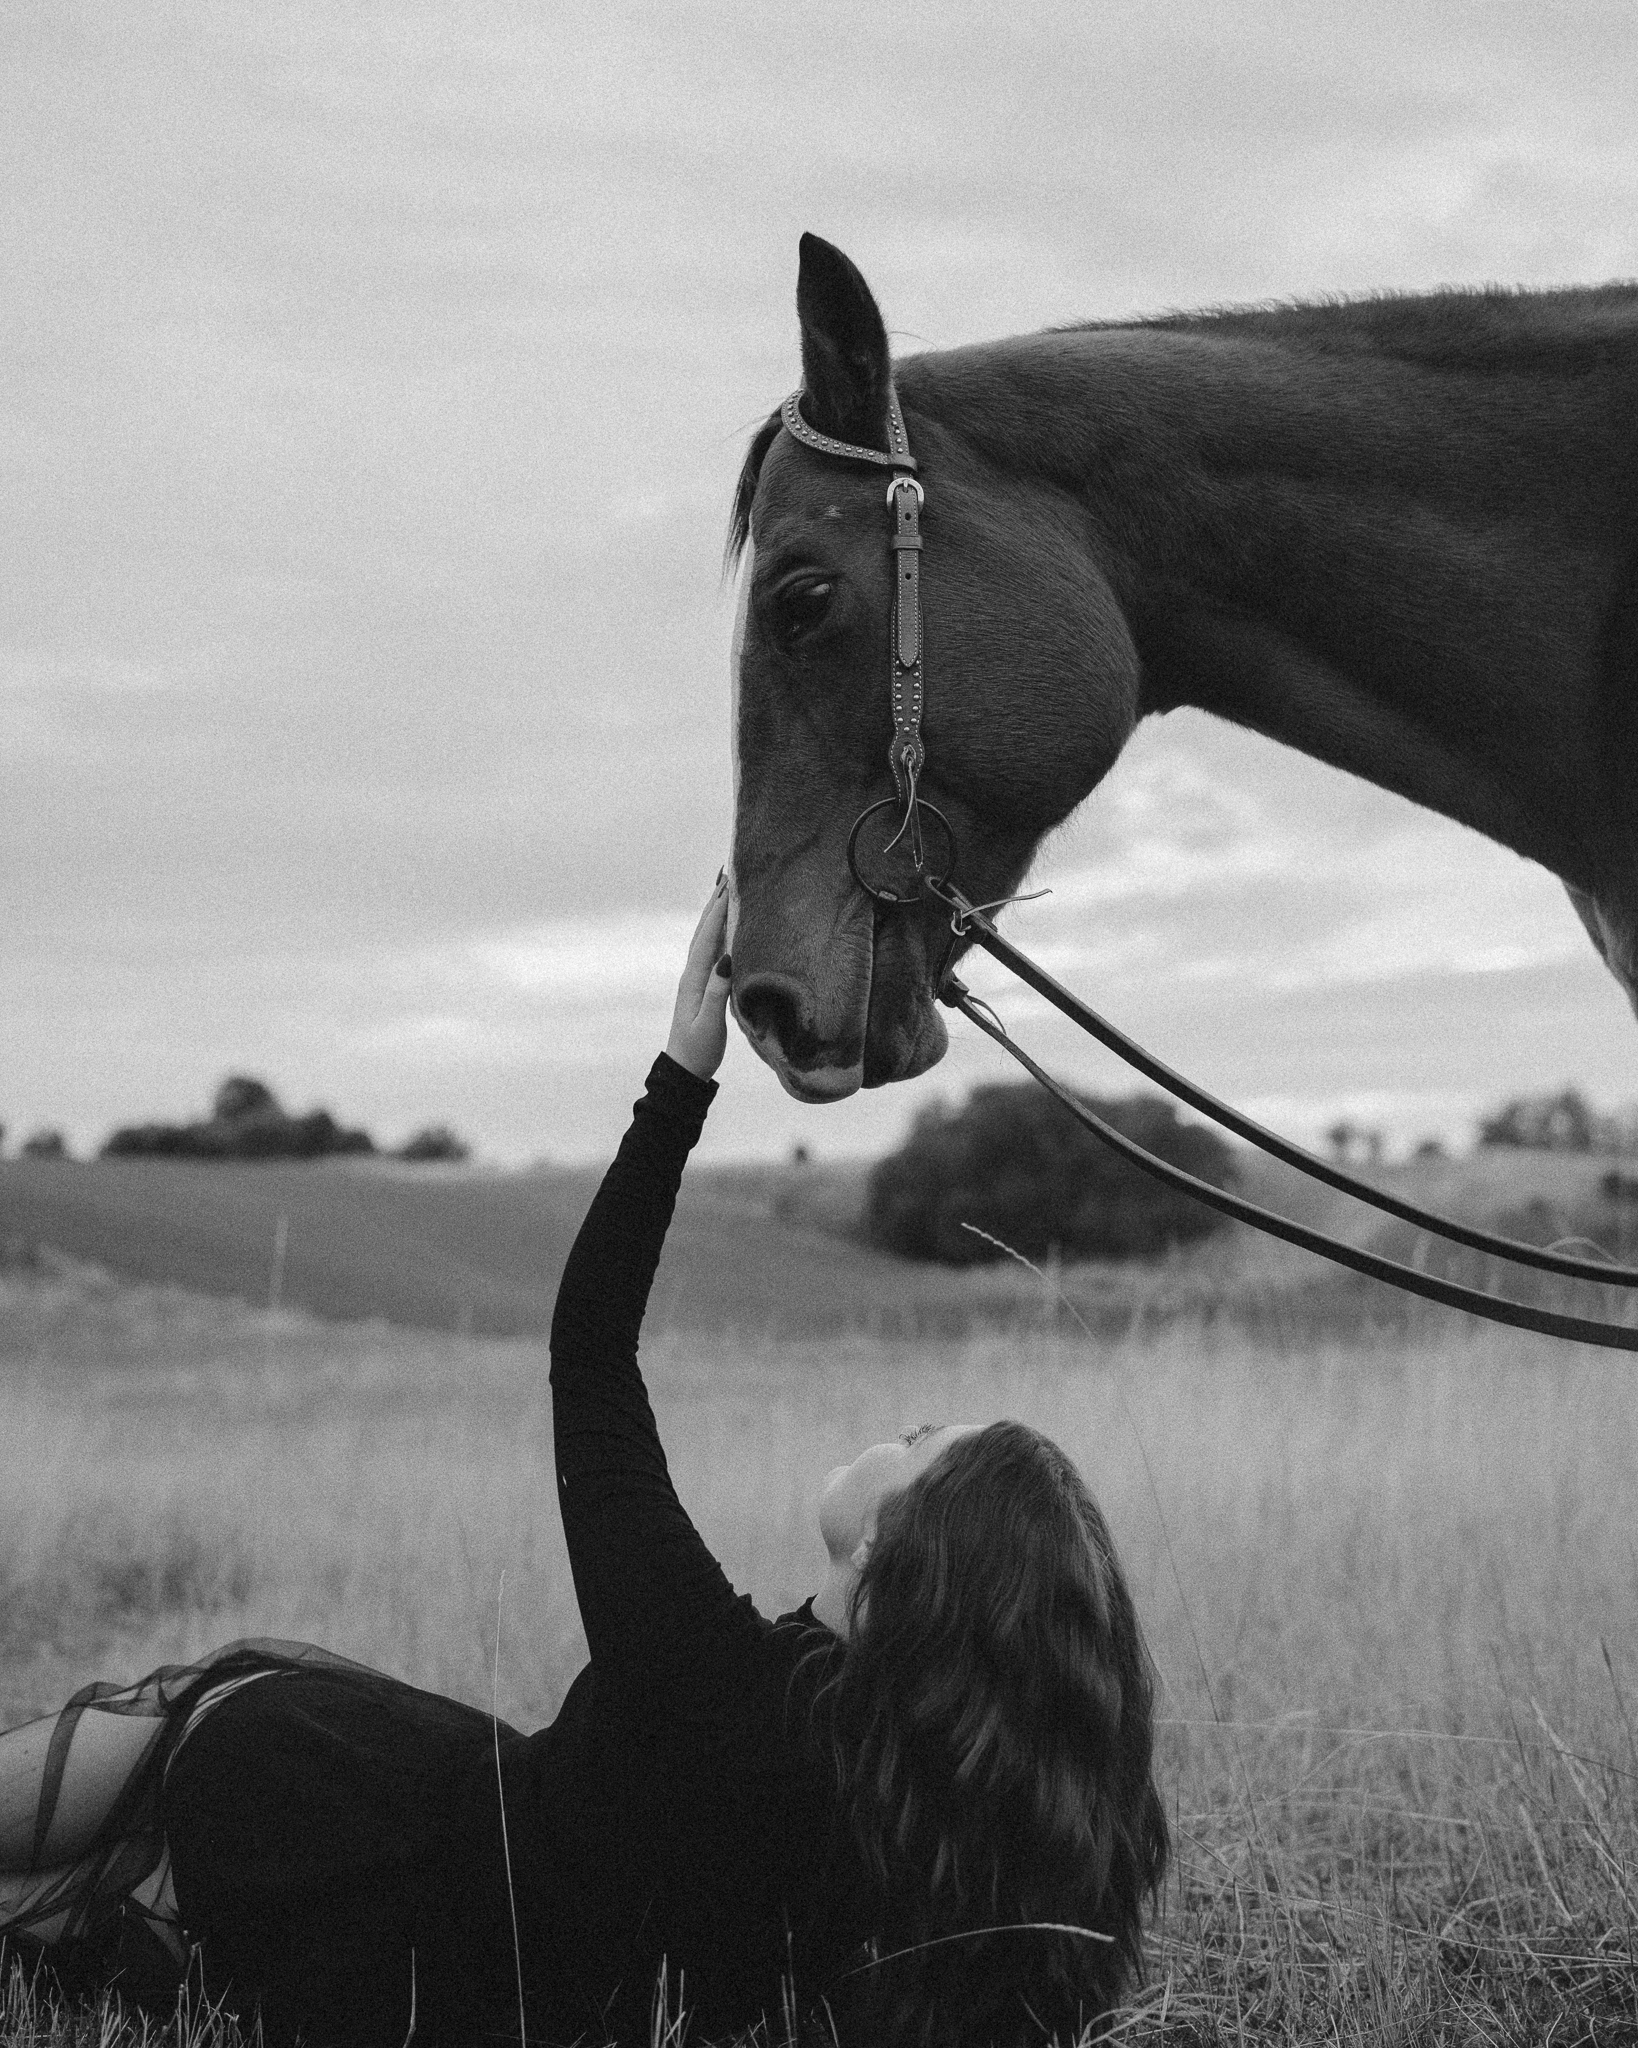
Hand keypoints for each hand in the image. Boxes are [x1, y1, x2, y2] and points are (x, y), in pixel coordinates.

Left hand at [665, 873, 732, 1079]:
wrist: (684, 1070)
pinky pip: (710, 948)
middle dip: (716, 900)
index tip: (731, 882)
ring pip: (706, 936)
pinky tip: (726, 925)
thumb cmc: (699, 1050)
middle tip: (728, 872)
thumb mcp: (709, 1022)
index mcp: (694, 978)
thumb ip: (717, 990)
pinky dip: (718, 930)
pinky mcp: (702, 984)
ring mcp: (696, 978)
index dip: (719, 909)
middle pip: (704, 928)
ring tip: (727, 888)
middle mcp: (692, 972)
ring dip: (715, 911)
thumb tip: (727, 957)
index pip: (709, 936)